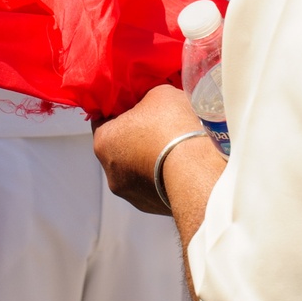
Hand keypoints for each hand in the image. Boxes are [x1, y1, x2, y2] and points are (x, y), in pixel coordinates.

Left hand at [93, 84, 213, 215]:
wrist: (199, 171)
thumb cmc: (173, 127)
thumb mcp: (159, 94)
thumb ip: (147, 98)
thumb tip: (150, 103)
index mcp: (103, 141)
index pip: (102, 119)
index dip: (120, 109)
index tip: (137, 104)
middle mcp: (110, 172)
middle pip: (119, 147)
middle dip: (135, 136)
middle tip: (158, 125)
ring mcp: (130, 194)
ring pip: (135, 169)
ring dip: (148, 159)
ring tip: (174, 147)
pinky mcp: (151, 207)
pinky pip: (153, 185)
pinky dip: (161, 176)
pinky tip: (180, 165)